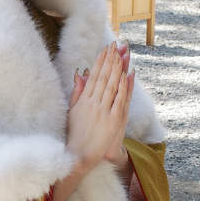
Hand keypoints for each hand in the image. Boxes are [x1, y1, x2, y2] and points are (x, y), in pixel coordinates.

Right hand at [66, 43, 132, 173]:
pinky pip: (119, 100)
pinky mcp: (112, 120)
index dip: (100, 61)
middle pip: (103, 77)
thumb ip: (77, 92)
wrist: (78, 155)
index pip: (94, 76)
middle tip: (115, 45)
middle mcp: (93, 103)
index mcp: (84, 100)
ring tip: (121, 54)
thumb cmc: (75, 135)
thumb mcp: (73, 111)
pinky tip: (126, 74)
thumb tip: (80, 74)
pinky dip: (123, 86)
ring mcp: (103, 111)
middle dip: (110, 60)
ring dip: (117, 68)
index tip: (105, 49)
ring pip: (111, 85)